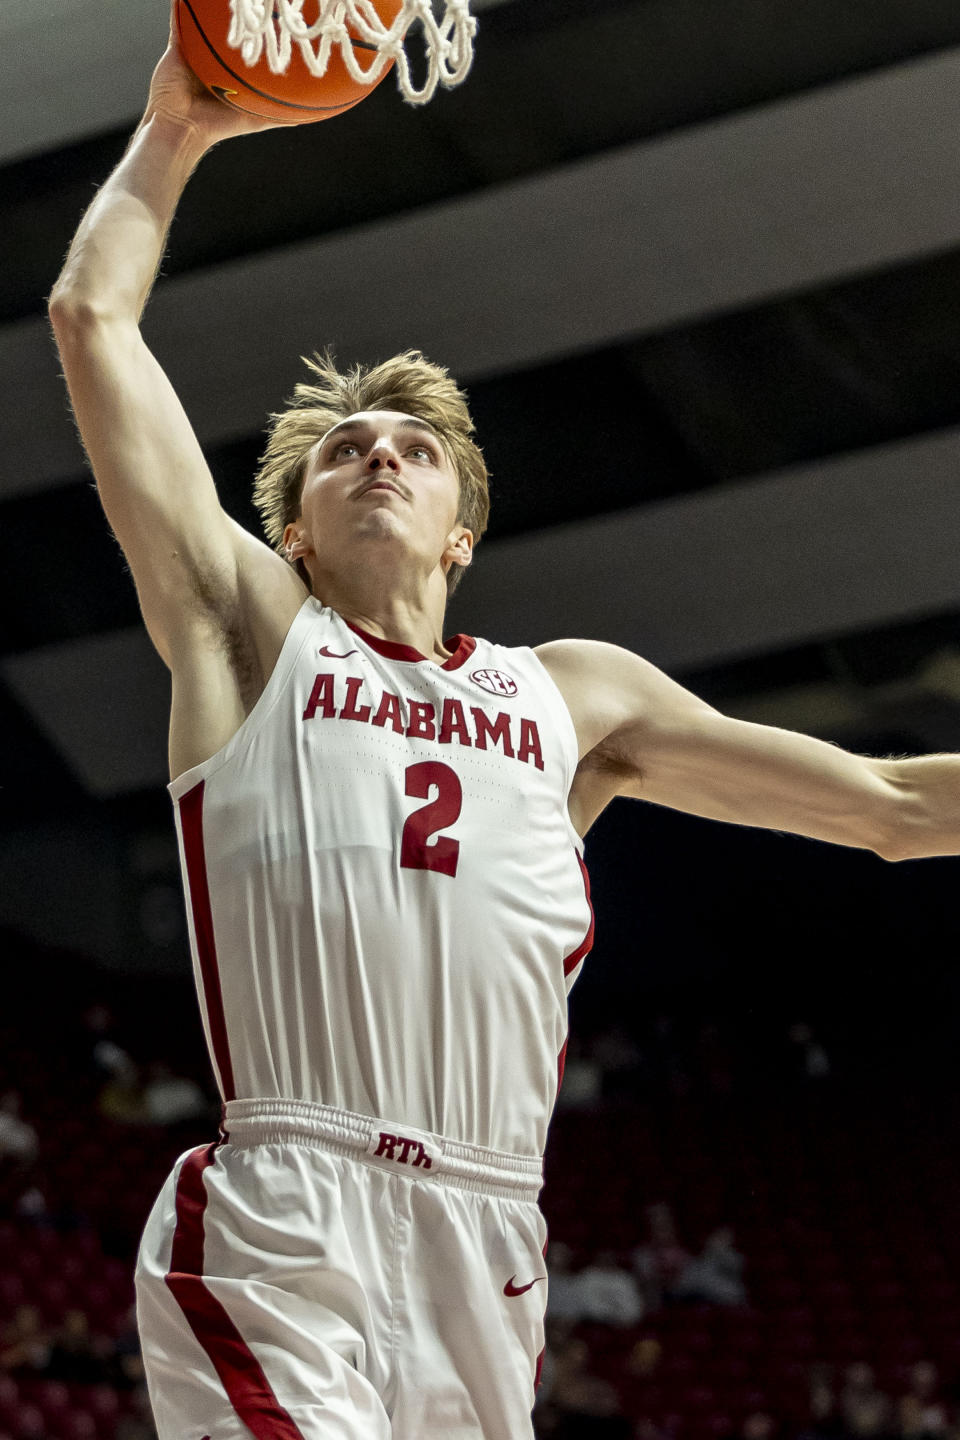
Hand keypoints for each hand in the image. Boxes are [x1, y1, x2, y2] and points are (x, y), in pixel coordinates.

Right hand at [145, 0, 290, 147]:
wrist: (183, 126)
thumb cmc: (218, 126)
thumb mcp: (257, 120)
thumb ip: (280, 117)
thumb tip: (306, 116)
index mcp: (232, 71)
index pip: (250, 46)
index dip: (262, 33)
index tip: (278, 19)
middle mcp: (215, 58)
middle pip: (231, 30)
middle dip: (242, 15)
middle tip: (255, 2)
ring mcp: (196, 48)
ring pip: (208, 21)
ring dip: (215, 7)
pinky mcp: (178, 43)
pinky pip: (180, 17)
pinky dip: (185, 4)